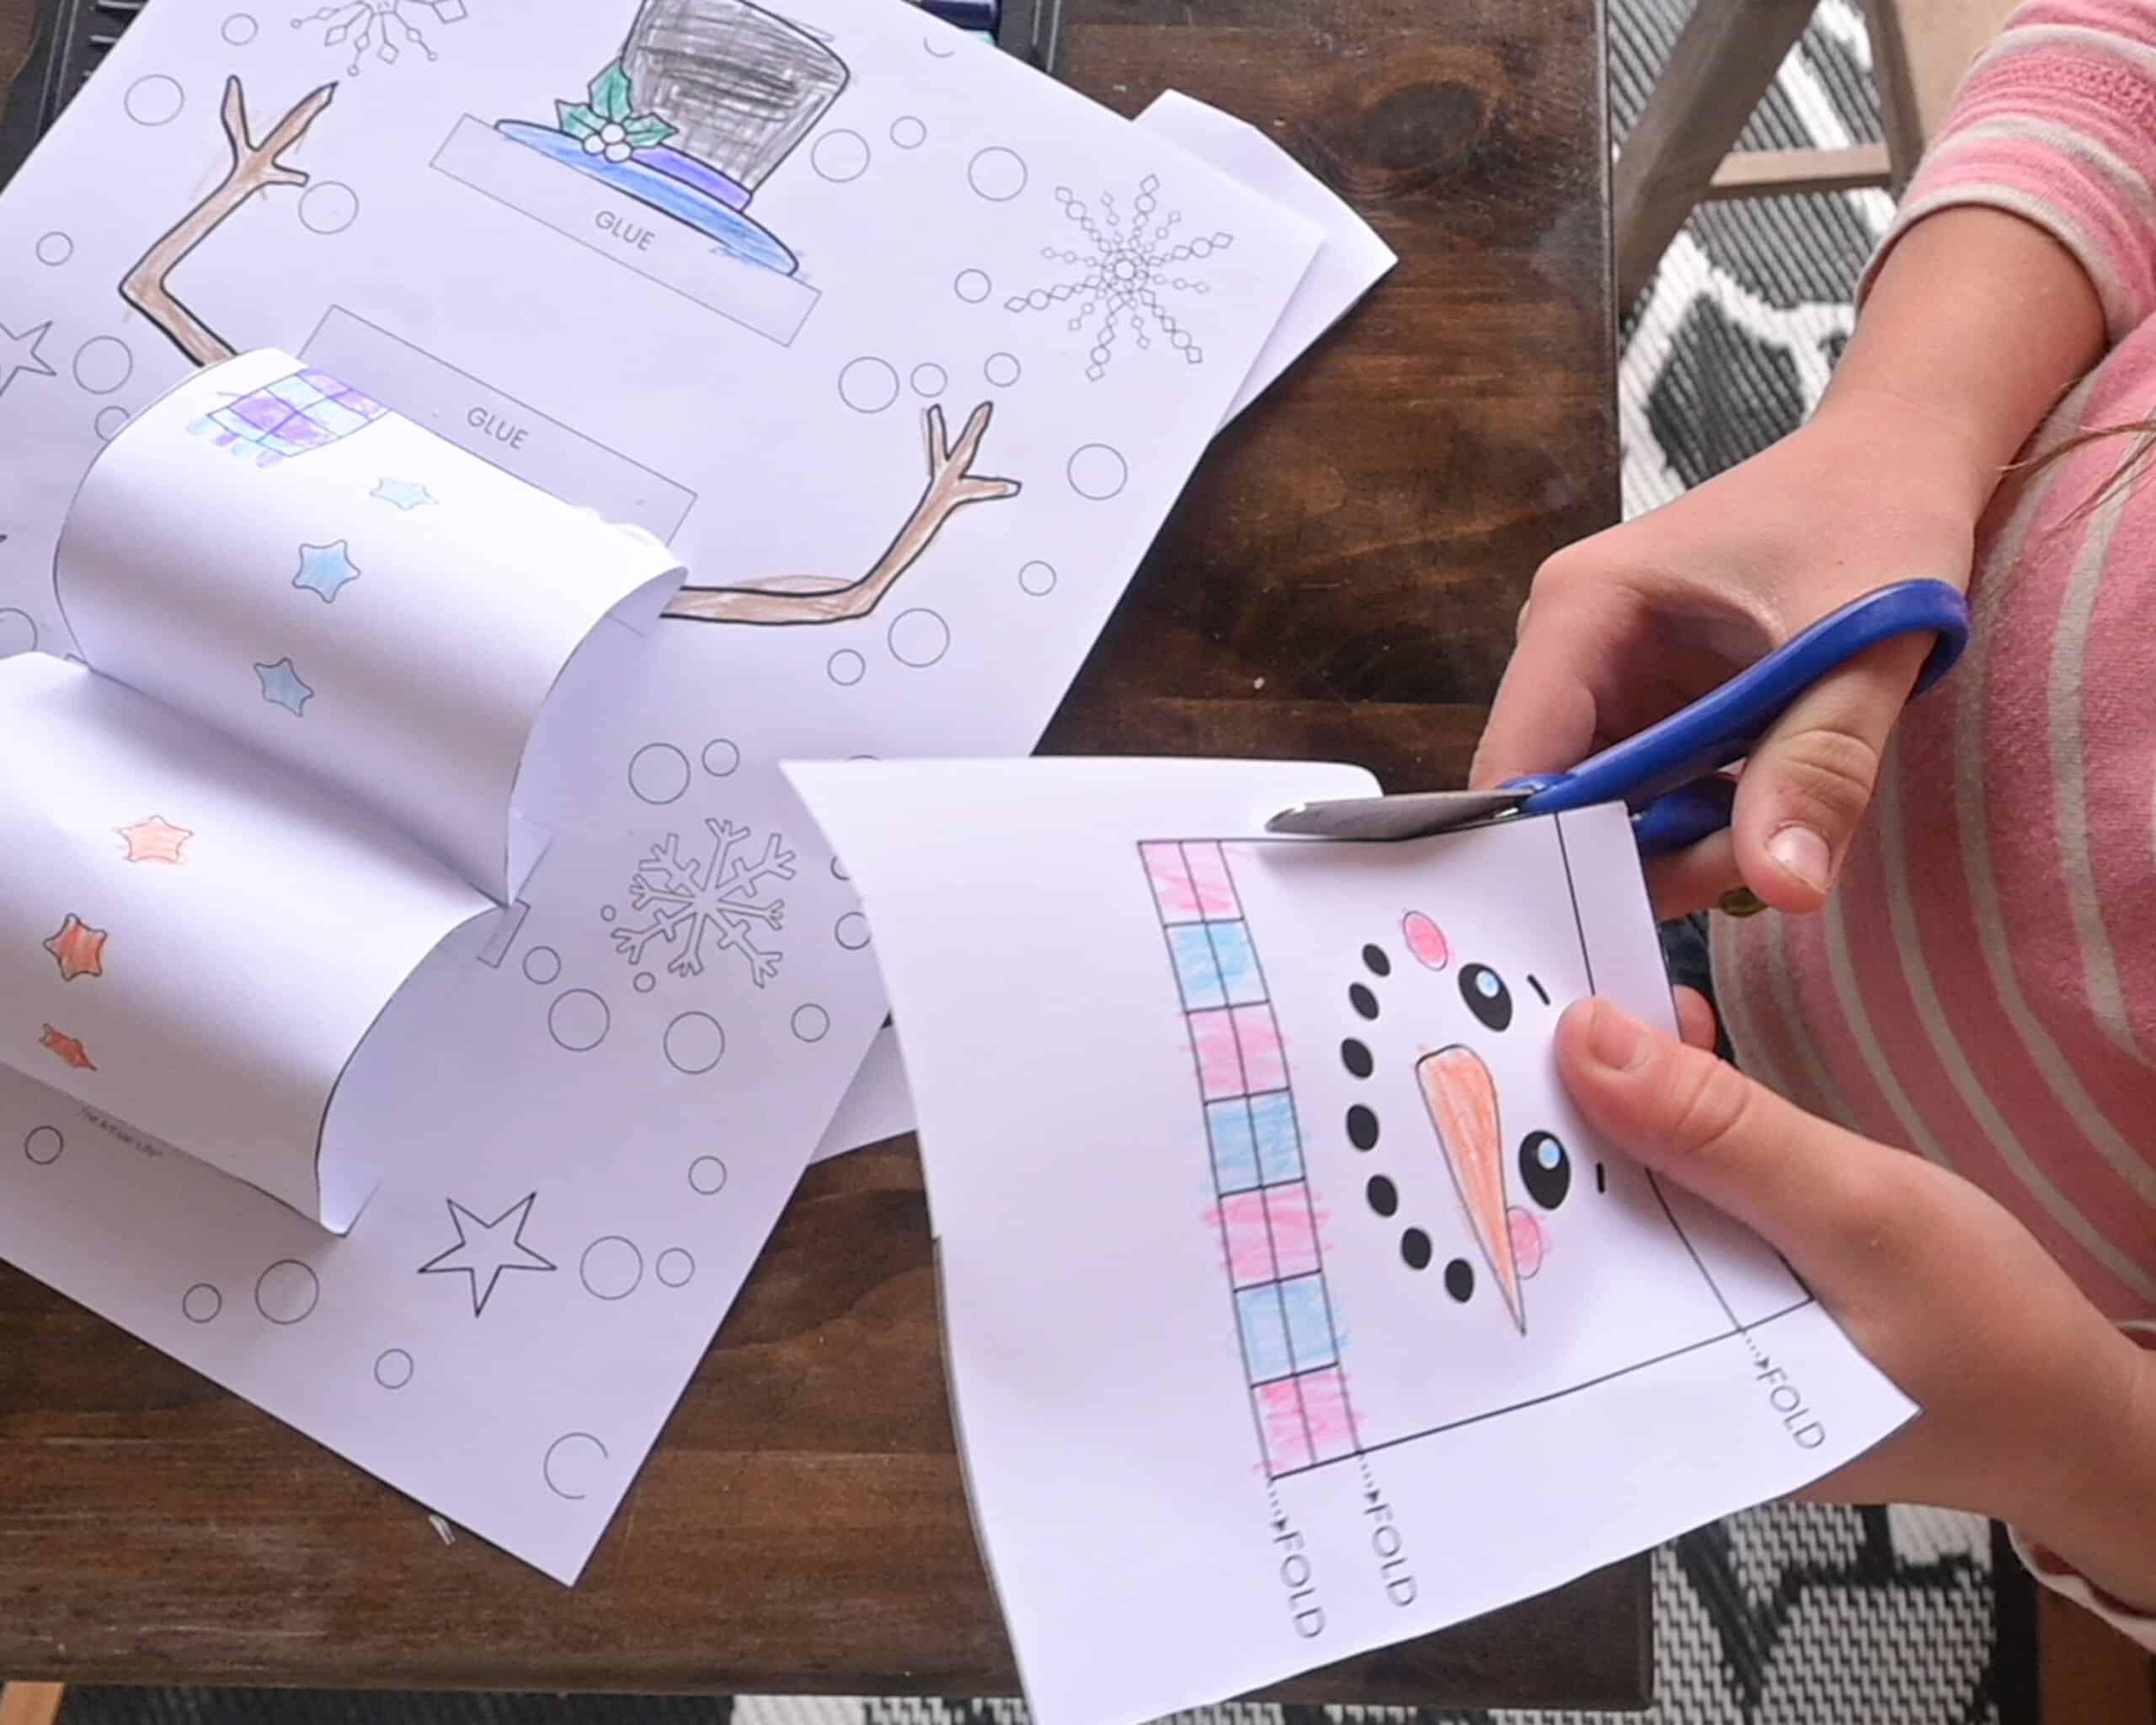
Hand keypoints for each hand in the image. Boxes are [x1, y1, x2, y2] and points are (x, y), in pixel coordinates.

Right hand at [1471, 399, 1975, 917]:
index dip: (1554, 850)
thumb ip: (1819, 764)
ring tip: (1773, 835)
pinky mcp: (1643, 703)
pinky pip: (1644, 797)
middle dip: (1638, 858)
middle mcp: (1571, 643)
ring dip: (1677, 848)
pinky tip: (1766, 811)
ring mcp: (1603, 676)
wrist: (1903, 459)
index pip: (1520, 760)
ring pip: (1602, 810)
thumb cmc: (1880, 518)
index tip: (1629, 915)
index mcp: (1585, 606)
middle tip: (1745, 872)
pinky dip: (1698, 826)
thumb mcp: (1865, 645)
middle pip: (1556, 799)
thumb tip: (1782, 886)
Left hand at [1555, 993, 2155, 1611]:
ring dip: (1593, 1114)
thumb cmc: (1987, 1330)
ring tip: (1549, 1008)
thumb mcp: (1853, 1211)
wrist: (2076, 1406)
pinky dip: (1654, 1131)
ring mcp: (1684, 1327)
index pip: (1541, 1259)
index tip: (1468, 1046)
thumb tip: (1584, 1041)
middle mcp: (1649, 1362)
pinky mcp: (1720, 1290)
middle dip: (1536, 1122)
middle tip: (1495, 1001)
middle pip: (1564, 1223)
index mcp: (1658, 1381)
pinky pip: (1663, 1201)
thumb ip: (1721, 1134)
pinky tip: (1635, 1057)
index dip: (1501, 1152)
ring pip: (1612, 1202)